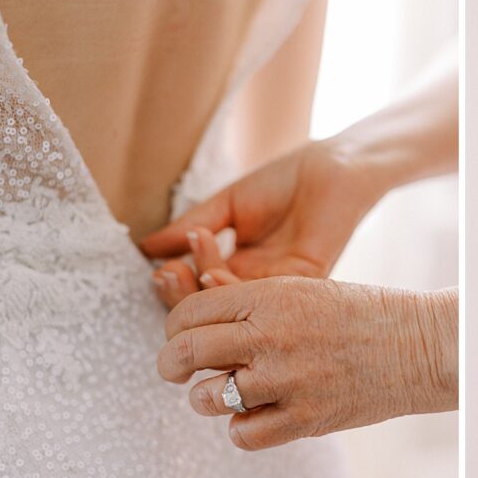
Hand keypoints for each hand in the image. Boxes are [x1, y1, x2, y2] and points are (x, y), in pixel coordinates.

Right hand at [140, 138, 384, 299]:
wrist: (332, 168)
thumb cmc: (284, 181)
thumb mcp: (228, 204)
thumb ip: (190, 227)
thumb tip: (144, 248)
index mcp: (239, 267)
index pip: (198, 290)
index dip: (176, 284)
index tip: (157, 267)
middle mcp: (257, 284)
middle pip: (212, 309)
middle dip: (182, 297)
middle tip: (165, 275)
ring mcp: (279, 286)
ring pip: (233, 308)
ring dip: (202, 291)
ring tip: (184, 267)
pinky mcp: (303, 280)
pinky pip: (263, 298)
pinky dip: (231, 288)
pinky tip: (212, 271)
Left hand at [157, 277, 458, 449]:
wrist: (418, 345)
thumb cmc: (360, 314)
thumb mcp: (303, 289)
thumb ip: (252, 306)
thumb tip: (195, 328)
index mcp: (270, 296)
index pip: (189, 312)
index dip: (175, 327)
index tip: (181, 337)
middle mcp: (272, 336)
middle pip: (185, 353)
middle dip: (171, 364)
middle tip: (175, 370)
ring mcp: (287, 380)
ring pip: (207, 398)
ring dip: (207, 398)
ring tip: (225, 393)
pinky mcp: (305, 418)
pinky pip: (243, 435)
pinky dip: (242, 428)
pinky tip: (259, 415)